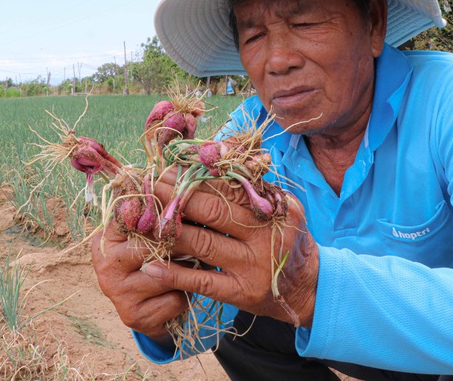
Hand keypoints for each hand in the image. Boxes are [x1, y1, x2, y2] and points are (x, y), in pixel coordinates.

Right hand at [91, 217, 187, 346]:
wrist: (147, 308)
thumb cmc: (152, 261)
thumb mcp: (148, 235)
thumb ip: (157, 212)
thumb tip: (174, 184)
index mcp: (106, 238)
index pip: (130, 216)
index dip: (158, 211)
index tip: (178, 208)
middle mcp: (106, 264)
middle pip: (151, 245)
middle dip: (179, 242)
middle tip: (200, 238)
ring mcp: (117, 292)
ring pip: (167, 273)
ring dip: (187, 271)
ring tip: (193, 266)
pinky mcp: (133, 316)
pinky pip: (174, 299)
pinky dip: (185, 296)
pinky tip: (180, 292)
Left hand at [144, 170, 318, 327]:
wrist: (310, 287)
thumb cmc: (286, 238)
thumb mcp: (281, 207)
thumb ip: (251, 186)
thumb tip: (211, 158)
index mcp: (273, 208)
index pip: (228, 187)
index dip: (194, 177)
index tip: (167, 168)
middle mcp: (265, 236)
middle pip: (212, 211)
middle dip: (176, 197)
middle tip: (148, 186)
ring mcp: (253, 266)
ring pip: (203, 243)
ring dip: (169, 230)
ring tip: (143, 219)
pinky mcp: (241, 293)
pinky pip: (202, 280)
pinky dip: (174, 273)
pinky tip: (151, 264)